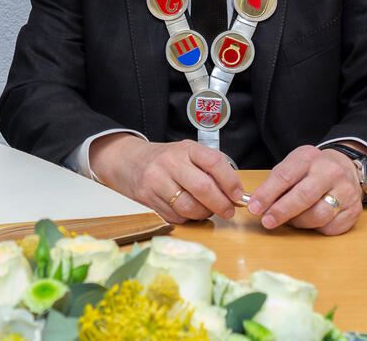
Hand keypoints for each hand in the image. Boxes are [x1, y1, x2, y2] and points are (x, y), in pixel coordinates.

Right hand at [89, 134, 244, 223]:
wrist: (129, 161)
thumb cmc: (166, 160)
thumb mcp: (188, 154)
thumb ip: (211, 169)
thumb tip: (235, 194)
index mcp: (185, 149)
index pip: (214, 162)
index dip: (230, 182)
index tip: (238, 195)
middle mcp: (170, 163)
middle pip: (203, 188)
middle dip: (221, 205)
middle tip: (228, 211)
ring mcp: (156, 181)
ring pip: (189, 207)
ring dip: (204, 214)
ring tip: (206, 210)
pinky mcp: (147, 198)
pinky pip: (175, 217)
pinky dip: (187, 218)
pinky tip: (187, 210)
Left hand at [248, 145, 361, 235]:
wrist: (347, 167)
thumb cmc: (312, 169)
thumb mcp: (294, 165)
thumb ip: (276, 182)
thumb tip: (258, 205)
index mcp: (309, 158)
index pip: (285, 176)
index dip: (267, 194)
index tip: (254, 208)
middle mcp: (331, 173)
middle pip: (303, 197)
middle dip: (281, 212)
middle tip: (266, 221)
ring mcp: (346, 192)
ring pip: (317, 215)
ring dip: (298, 222)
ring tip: (290, 220)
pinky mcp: (354, 211)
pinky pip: (330, 228)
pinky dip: (316, 229)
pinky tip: (310, 221)